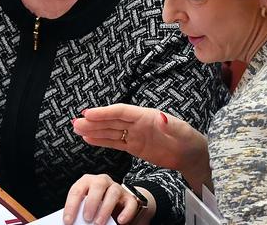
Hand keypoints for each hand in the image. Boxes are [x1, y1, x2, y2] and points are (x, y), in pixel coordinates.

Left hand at [63, 174, 150, 224]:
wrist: (116, 201)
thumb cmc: (96, 204)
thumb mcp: (86, 205)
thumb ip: (81, 211)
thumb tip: (75, 223)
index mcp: (87, 181)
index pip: (77, 190)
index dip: (71, 206)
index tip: (68, 221)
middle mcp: (102, 181)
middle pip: (97, 185)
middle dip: (91, 203)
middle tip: (87, 218)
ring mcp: (116, 188)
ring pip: (113, 192)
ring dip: (105, 208)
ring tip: (99, 223)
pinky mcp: (128, 197)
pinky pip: (130, 202)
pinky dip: (126, 212)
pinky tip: (120, 221)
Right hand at [73, 104, 210, 190]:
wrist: (191, 154)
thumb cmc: (187, 139)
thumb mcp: (181, 130)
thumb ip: (169, 125)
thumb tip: (160, 117)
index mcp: (146, 116)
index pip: (120, 112)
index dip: (104, 112)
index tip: (88, 113)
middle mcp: (137, 123)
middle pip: (111, 121)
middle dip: (93, 122)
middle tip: (76, 122)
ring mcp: (134, 134)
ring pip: (110, 132)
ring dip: (93, 130)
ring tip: (76, 129)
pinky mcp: (134, 146)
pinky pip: (114, 142)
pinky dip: (101, 141)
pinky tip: (89, 139)